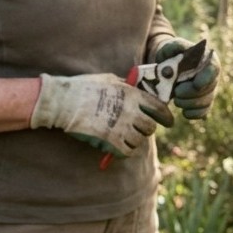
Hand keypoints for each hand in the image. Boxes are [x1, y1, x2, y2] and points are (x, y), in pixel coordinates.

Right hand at [30, 73, 172, 157]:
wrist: (63, 102)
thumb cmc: (83, 88)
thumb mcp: (109, 80)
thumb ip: (125, 87)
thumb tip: (135, 91)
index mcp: (132, 94)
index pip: (158, 107)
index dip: (166, 117)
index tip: (169, 122)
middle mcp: (131, 110)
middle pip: (150, 127)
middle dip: (146, 129)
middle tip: (139, 130)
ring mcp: (121, 127)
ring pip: (140, 141)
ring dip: (135, 141)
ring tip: (126, 138)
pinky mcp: (110, 141)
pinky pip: (127, 151)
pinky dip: (125, 151)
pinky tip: (119, 148)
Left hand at [154, 38, 220, 119]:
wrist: (167, 68)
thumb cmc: (171, 54)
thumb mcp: (171, 46)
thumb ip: (176, 46)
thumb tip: (182, 50)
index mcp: (208, 59)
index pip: (213, 69)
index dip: (206, 78)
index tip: (196, 84)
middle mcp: (212, 75)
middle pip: (209, 88)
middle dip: (192, 93)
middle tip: (176, 92)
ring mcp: (208, 90)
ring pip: (206, 101)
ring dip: (190, 104)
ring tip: (176, 100)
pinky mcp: (202, 103)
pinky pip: (203, 112)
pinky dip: (193, 114)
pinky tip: (184, 112)